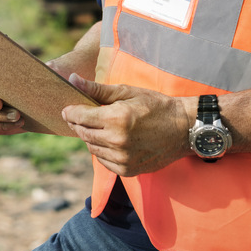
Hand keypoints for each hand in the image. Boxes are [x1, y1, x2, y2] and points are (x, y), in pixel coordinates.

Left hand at [61, 73, 191, 175]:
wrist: (183, 129)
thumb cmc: (155, 106)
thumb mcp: (127, 92)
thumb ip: (97, 89)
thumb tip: (73, 80)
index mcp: (116, 119)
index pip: (80, 117)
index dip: (70, 112)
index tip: (67, 109)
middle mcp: (117, 142)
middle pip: (83, 134)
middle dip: (79, 124)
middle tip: (81, 116)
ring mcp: (122, 159)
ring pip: (92, 148)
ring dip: (91, 137)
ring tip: (99, 126)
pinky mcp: (127, 170)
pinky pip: (104, 161)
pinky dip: (102, 150)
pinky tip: (110, 140)